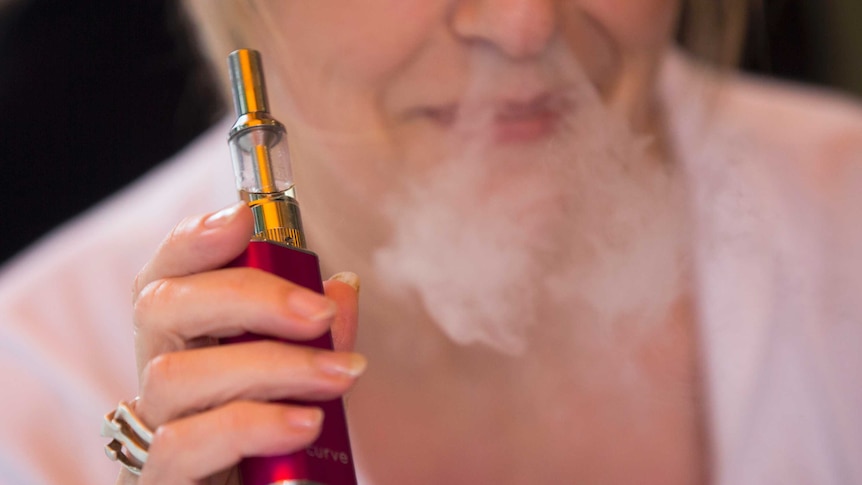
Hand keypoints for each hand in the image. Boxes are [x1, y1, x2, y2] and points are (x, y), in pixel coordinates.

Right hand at [120, 202, 363, 484]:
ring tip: (336, 377)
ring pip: (175, 376)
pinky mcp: (160, 478)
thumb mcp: (307, 375)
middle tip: (318, 314)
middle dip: (248, 297)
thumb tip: (342, 287)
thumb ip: (318, 333)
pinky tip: (306, 423)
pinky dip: (251, 425)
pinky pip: (182, 445)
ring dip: (268, 367)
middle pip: (163, 307)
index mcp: (187, 336)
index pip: (167, 272)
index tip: (241, 219)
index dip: (195, 239)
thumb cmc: (280, 436)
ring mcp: (153, 426)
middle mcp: (159, 371)